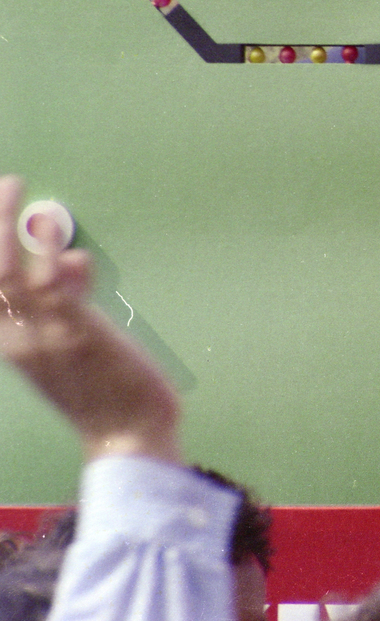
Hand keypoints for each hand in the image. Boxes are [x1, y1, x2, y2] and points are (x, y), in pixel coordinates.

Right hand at [0, 176, 181, 462]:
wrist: (127, 435)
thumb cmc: (105, 389)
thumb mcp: (74, 341)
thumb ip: (68, 301)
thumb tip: (70, 258)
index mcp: (12, 342)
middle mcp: (19, 339)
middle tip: (6, 184)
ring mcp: (45, 337)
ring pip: (12, 275)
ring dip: (14, 228)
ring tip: (18, 191)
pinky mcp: (76, 337)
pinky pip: (55, 292)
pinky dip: (52, 260)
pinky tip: (56, 237)